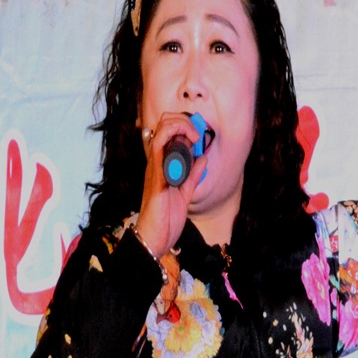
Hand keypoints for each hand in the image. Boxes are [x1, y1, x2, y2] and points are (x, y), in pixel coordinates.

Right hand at [134, 113, 206, 257]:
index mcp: (162, 164)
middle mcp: (157, 161)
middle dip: (183, 119)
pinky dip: (178, 139)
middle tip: (198, 133)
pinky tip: (192, 148)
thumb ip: (193, 175)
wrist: (155, 237)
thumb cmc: (165, 219)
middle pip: (163, 123)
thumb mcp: (185, 193)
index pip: (167, 131)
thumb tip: (202, 158)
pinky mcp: (157, 174)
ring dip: (181, 125)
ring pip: (161, 129)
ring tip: (195, 136)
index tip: (199, 136)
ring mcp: (155, 166)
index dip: (184, 125)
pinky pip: (161, 147)